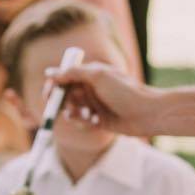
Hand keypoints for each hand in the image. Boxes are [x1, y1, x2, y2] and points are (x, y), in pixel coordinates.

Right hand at [46, 63, 160, 137]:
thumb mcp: (98, 76)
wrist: (146, 113)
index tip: (48, 94)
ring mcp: (93, 105)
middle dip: (62, 102)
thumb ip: (72, 73)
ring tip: (89, 115)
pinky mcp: (96, 120)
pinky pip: (81, 122)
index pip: (64, 77)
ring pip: (71, 110)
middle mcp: (90, 88)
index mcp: (90, 74)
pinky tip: (96, 122)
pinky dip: (85, 122)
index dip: (53, 86)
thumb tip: (49, 73)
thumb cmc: (125, 91)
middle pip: (64, 95)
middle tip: (64, 108)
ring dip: (76, 113)